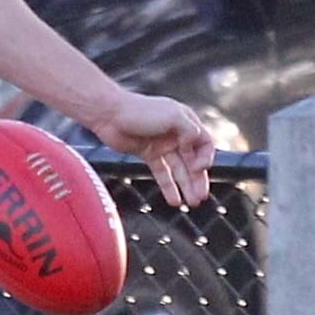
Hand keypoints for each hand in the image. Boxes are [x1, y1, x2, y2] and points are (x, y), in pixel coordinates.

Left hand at [90, 90, 215, 206]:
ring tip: (192, 203)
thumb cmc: (140, 111)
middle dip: (198, 179)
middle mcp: (176, 134)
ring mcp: (162, 145)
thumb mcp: (172, 116)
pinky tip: (174, 201)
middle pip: (193, 160)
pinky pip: (162, 173)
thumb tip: (195, 143)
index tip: (200, 169)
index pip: (205, 143)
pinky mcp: (148, 154)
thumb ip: (189, 130)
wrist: (109, 114)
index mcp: (186, 121)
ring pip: (179, 169)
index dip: (206, 158)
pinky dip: (168, 187)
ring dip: (186, 186)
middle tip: (200, 198)